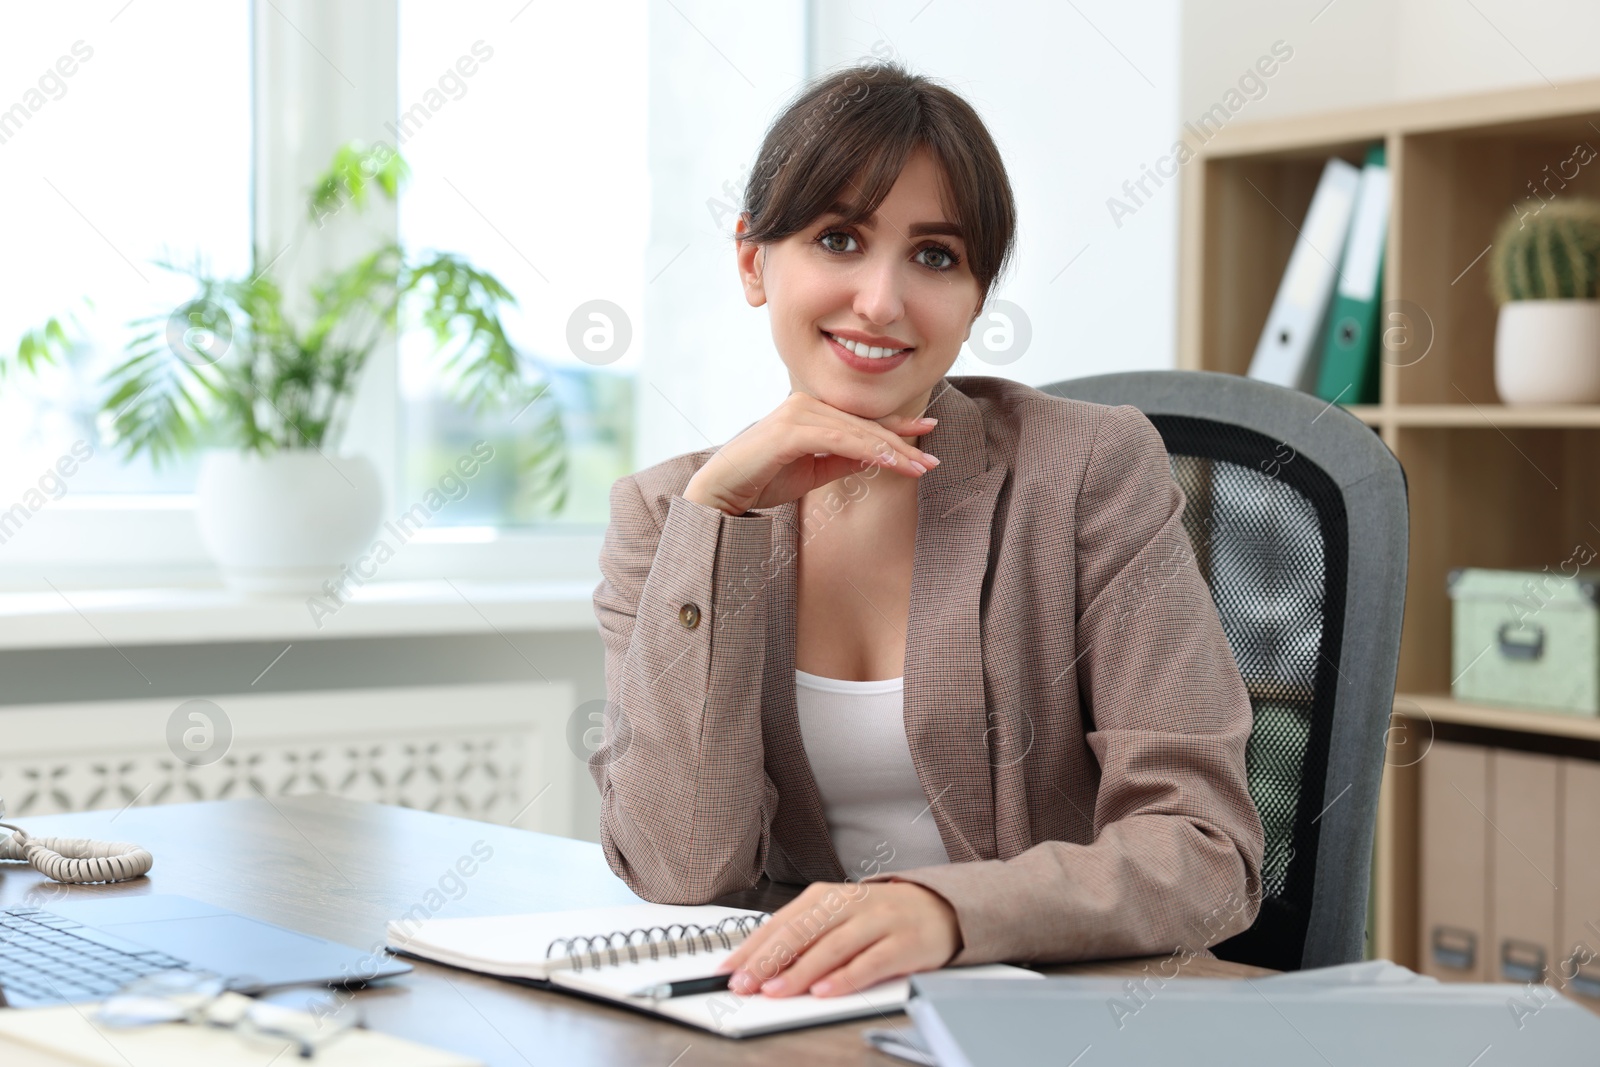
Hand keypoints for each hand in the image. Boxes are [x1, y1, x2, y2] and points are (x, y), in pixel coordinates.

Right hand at [682, 392, 939, 515]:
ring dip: (891, 449)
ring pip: (856, 431)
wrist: (722, 493)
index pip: (860, 418)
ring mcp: (797, 412)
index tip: (928, 430)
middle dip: (901, 442)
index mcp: (810, 410)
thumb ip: (843, 459)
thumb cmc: (762, 480)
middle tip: (932, 461)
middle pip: (864, 424)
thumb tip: (877, 457)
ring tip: (919, 466)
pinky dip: (867, 450)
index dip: (896, 425)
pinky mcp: (791, 429)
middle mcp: (805, 403)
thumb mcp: (813, 471)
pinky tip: (890, 462)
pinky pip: (839, 439)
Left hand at [716, 881, 960, 997]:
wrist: (938, 907)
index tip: (728, 971)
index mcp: (825, 896)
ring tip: (775, 991)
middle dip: (768, 960)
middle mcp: (849, 904)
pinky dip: (844, 978)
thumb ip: (803, 937)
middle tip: (744, 984)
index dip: (751, 948)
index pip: (780, 923)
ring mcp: (878, 922)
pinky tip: (824, 991)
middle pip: (801, 932)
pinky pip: (869, 963)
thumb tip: (759, 965)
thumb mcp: (836, 917)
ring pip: (831, 947)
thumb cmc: (878, 916)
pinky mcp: (903, 943)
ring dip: (799, 972)